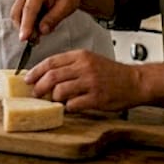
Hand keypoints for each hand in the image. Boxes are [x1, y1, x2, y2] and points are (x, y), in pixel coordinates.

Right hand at [10, 0, 84, 41]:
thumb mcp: (66, 7)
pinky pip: (20, 14)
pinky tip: (38, 26)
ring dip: (24, 27)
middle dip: (24, 28)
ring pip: (16, 15)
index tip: (23, 38)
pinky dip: (26, 23)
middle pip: (17, 13)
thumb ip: (53, 19)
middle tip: (36, 41)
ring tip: (39, 34)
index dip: (25, 25)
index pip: (29, 10)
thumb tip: (42, 31)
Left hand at [24, 50, 142, 111]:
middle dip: (39, 87)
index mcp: (80, 56)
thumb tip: (45, 74)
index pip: (51, 62)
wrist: (135, 81)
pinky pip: (74, 104)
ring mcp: (91, 83)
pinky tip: (70, 106)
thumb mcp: (89, 60)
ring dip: (53, 98)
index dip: (35, 71)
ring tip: (54, 100)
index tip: (27, 79)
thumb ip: (70, 65)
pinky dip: (68, 107)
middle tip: (35, 93)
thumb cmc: (111, 73)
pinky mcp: (97, 98)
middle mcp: (84, 67)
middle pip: (52, 76)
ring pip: (60, 91)